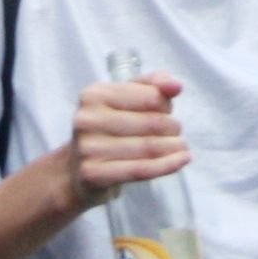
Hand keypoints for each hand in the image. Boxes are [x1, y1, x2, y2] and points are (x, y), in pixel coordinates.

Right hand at [64, 74, 189, 210]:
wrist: (75, 172)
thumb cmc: (107, 130)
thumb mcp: (125, 100)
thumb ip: (153, 85)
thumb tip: (176, 85)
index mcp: (94, 94)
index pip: (149, 96)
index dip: (166, 105)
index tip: (168, 113)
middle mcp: (88, 119)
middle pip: (150, 122)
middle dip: (172, 127)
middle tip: (177, 133)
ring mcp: (88, 148)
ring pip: (148, 147)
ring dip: (173, 147)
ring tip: (181, 146)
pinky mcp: (94, 174)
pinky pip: (141, 169)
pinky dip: (167, 165)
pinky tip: (182, 160)